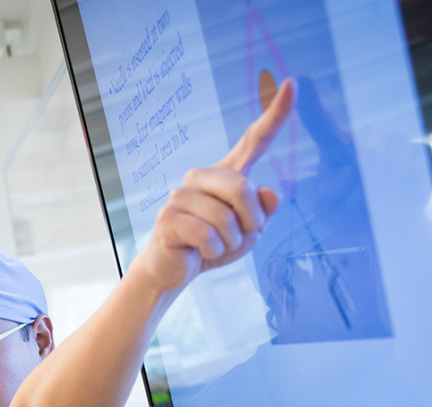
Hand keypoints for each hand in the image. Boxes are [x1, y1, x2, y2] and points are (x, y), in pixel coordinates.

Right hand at [134, 78, 295, 292]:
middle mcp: (201, 177)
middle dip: (251, 222)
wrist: (175, 269)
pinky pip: (206, 235)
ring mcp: (180, 195)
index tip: (291, 84)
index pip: (255, 140)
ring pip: (225, 218)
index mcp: (226, 174)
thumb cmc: (212, 245)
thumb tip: (270, 193)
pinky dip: (213, 251)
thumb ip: (265, 211)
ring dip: (230, 242)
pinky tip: (201, 252)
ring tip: (217, 247)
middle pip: (242, 189)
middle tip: (242, 237)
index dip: (275, 114)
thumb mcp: (249, 231)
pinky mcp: (167, 217)